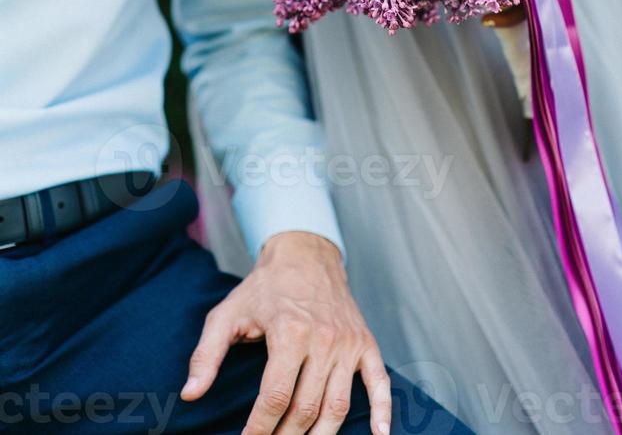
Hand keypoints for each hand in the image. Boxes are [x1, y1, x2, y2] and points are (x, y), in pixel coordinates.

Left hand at [181, 231, 391, 434]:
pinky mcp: (365, 342)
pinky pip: (379, 381)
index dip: (258, 428)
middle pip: (306, 408)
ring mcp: (348, 343)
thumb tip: (190, 394)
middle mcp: (324, 339)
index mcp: (290, 332)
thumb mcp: (228, 313)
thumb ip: (207, 354)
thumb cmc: (265, 287)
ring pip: (338, 405)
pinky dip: (383, 411)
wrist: (305, 253)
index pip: (275, 397)